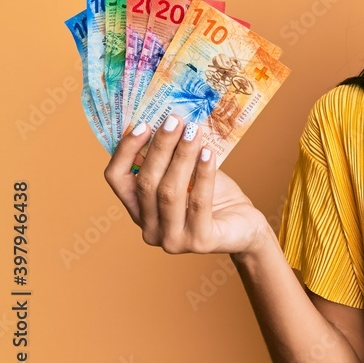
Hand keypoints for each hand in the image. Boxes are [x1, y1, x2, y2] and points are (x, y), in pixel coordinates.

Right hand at [103, 114, 270, 256]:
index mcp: (139, 211)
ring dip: (182, 156)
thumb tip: (168, 120)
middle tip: (175, 121)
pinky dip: (204, 174)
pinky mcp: (201, 242)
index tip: (143, 124)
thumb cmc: (215, 198)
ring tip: (194, 131)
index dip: (126, 151)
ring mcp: (173, 240)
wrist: (245, 227)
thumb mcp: (189, 174)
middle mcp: (150, 230)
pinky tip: (208, 153)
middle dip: (160, 147)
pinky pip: (199, 203)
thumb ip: (173, 157)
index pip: (117, 179)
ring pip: (169, 192)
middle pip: (146, 183)